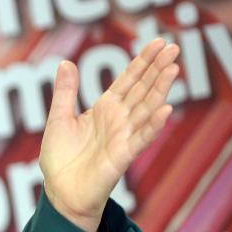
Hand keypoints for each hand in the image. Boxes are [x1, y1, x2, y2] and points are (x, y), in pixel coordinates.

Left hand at [39, 38, 179, 231]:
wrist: (59, 191)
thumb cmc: (60, 158)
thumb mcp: (58, 119)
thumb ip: (65, 92)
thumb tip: (65, 62)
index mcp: (104, 108)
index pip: (128, 80)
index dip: (142, 61)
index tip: (157, 41)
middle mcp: (118, 120)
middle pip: (142, 89)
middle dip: (157, 69)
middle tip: (173, 47)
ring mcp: (123, 137)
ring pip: (146, 109)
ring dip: (160, 90)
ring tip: (173, 69)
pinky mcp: (122, 156)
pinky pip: (140, 139)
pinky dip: (152, 125)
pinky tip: (165, 110)